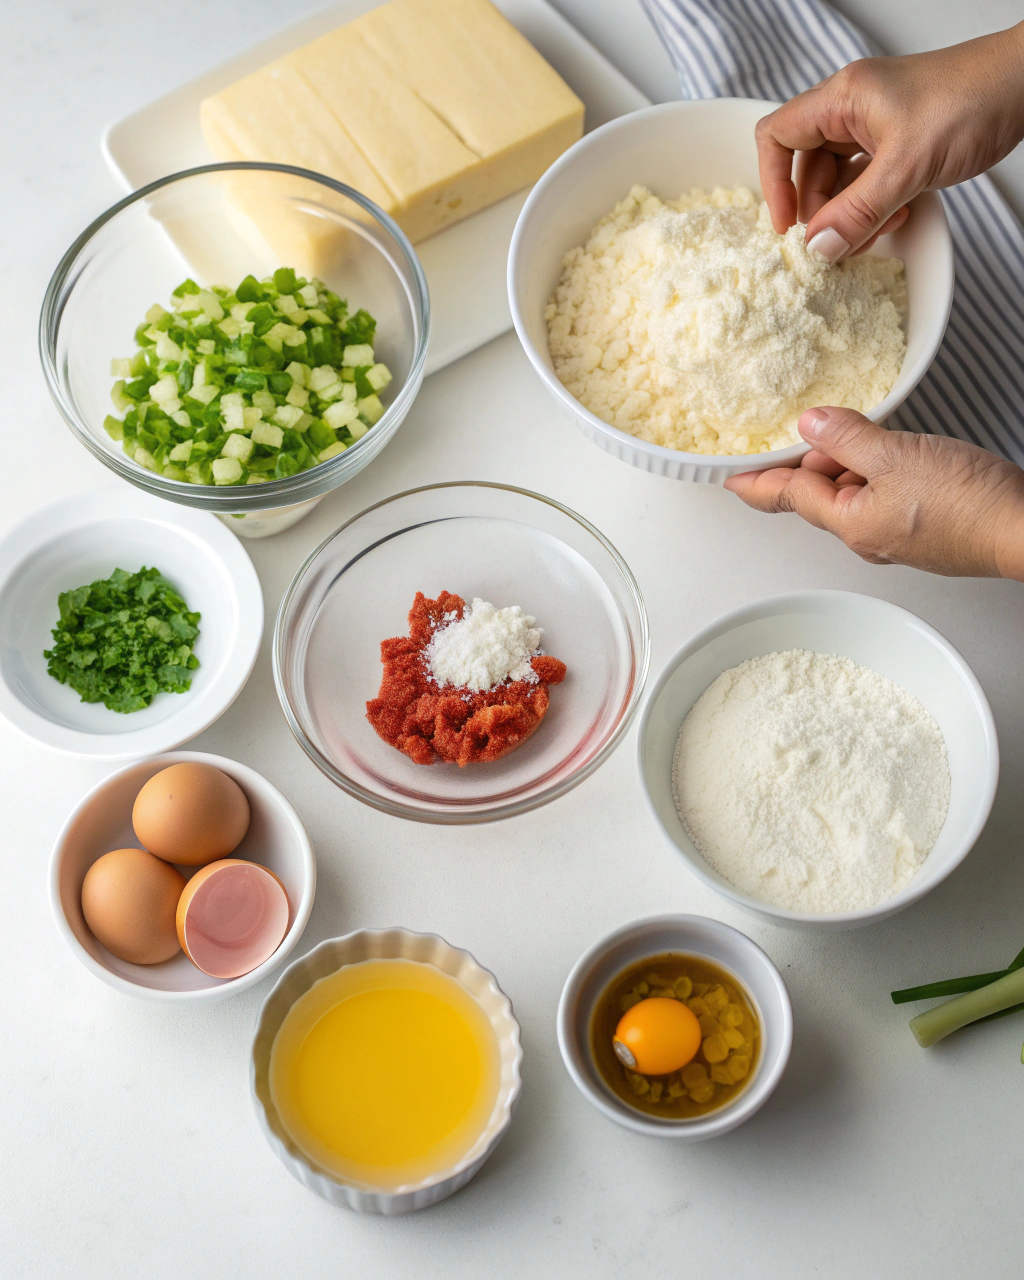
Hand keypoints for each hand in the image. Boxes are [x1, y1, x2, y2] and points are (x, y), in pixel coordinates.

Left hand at [724, 408, 1023, 579]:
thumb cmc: (968, 503)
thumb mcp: (897, 456)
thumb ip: (847, 438)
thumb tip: (810, 425)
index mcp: (850, 522)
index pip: (788, 497)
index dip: (757, 483)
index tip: (730, 479)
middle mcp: (867, 536)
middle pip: (819, 494)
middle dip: (817, 461)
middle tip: (831, 429)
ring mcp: (894, 534)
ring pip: (854, 493)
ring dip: (852, 462)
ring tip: (874, 437)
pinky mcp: (921, 528)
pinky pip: (882, 496)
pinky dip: (880, 472)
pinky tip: (900, 455)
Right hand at [755, 24, 1023, 259]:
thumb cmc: (971, 101)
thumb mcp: (908, 166)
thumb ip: (858, 211)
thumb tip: (818, 248)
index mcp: (842, 99)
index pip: (777, 135)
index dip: (773, 182)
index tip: (786, 224)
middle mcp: (852, 109)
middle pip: (806, 165)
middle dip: (817, 209)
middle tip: (832, 242)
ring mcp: (875, 125)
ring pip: (838, 179)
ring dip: (848, 214)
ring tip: (868, 235)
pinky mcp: (898, 141)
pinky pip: (867, 181)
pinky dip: (873, 207)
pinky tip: (894, 219)